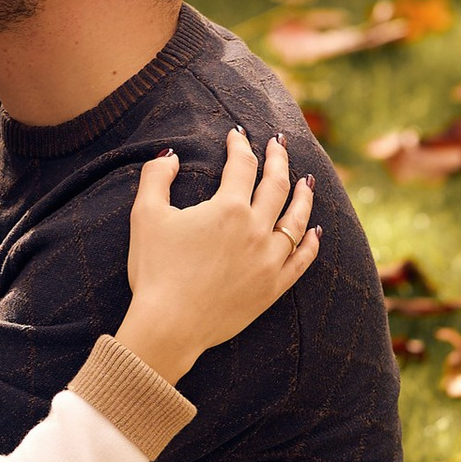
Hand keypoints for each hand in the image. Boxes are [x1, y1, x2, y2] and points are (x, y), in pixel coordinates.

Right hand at [119, 130, 317, 386]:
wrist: (170, 326)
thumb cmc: (155, 270)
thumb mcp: (145, 216)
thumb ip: (156, 177)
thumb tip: (170, 156)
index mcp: (228, 209)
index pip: (242, 166)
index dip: (240, 146)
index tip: (237, 136)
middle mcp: (256, 230)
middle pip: (276, 186)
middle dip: (278, 160)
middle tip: (278, 144)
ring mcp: (269, 261)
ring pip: (296, 221)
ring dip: (303, 197)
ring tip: (308, 181)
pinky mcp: (272, 288)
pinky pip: (301, 261)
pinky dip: (311, 244)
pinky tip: (316, 232)